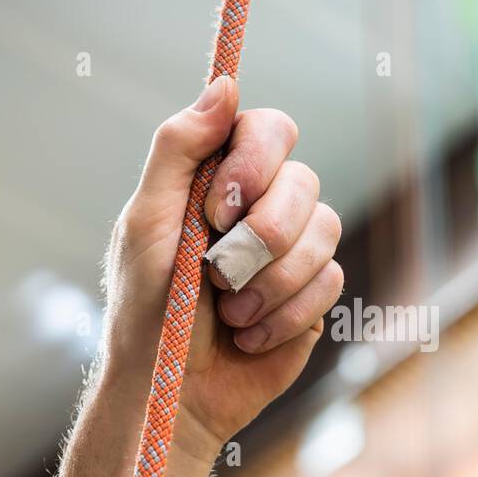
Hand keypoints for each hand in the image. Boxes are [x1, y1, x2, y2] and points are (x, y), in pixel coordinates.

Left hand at [101, 75, 342, 464]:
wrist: (173, 394)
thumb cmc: (147, 310)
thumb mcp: (146, 223)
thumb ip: (178, 149)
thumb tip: (227, 82)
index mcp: (219, 179)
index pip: (269, 128)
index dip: (255, 162)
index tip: (218, 207)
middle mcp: (263, 206)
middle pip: (305, 181)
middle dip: (263, 234)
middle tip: (218, 274)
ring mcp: (294, 251)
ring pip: (326, 231)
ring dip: (270, 281)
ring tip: (229, 311)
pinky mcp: (315, 296)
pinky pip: (331, 282)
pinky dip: (284, 314)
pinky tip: (249, 335)